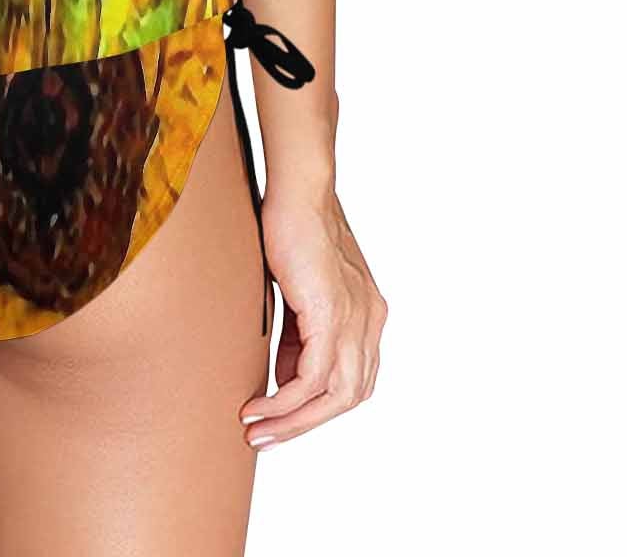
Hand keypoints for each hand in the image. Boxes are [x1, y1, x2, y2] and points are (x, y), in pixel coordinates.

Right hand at [240, 188, 386, 448]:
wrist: (299, 190)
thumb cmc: (293, 226)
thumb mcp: (300, 289)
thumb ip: (300, 332)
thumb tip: (284, 376)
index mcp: (367, 313)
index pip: (352, 378)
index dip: (319, 404)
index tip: (280, 416)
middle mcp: (369, 321)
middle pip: (349, 396)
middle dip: (305, 424)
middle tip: (266, 436)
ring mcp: (355, 320)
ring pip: (335, 396)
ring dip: (294, 420)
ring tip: (256, 428)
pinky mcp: (331, 315)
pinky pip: (313, 378)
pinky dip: (286, 399)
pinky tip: (259, 405)